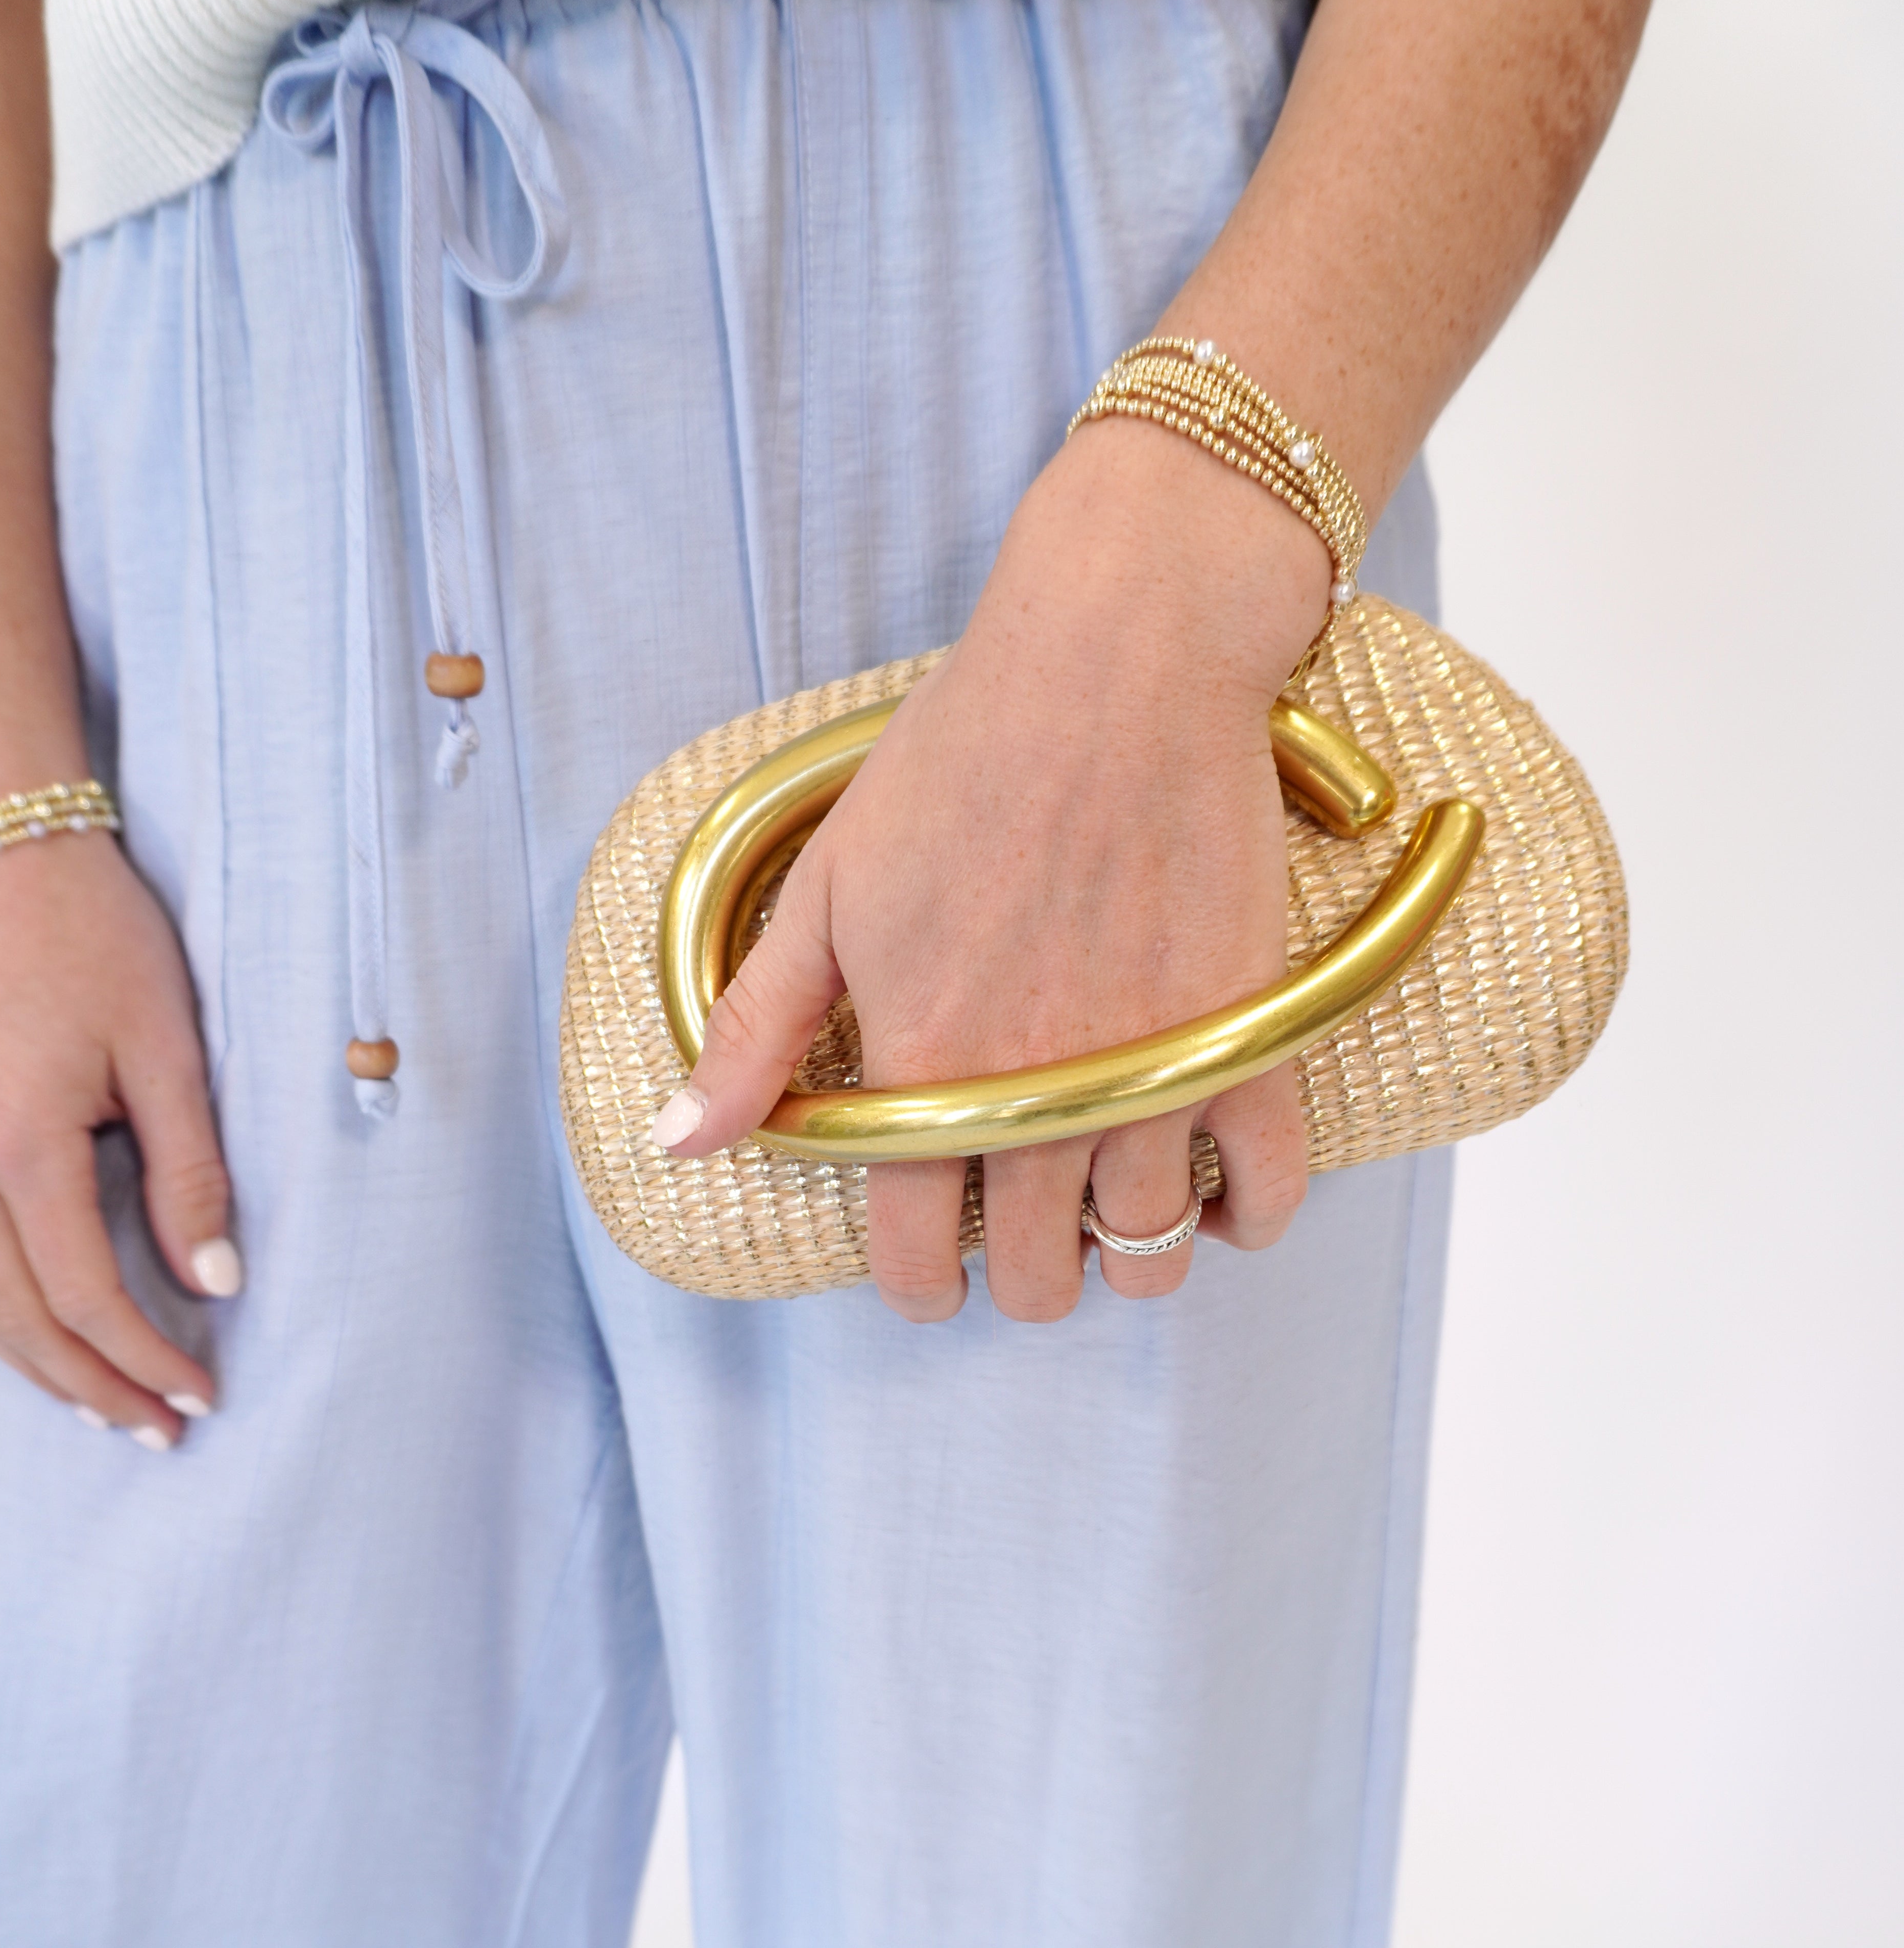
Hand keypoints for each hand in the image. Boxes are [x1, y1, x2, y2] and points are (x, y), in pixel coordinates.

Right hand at [0, 830, 239, 1438]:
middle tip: (163, 1429)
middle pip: (20, 1320)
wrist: (0, 856)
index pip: (84, 1296)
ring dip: (38, 1368)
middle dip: (95, 1386)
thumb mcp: (168, 1050)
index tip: (200, 1394)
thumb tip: (216, 1280)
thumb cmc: (94, 938)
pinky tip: (34, 1341)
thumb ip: (190, 1172)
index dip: (144, 1357)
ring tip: (106, 1408)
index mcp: (20, 1143)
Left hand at [657, 422, 1330, 1322]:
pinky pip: (1267, 1184)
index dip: (919, 1286)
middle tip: (1021, 1230)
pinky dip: (1246, 1216)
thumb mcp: (826, 888)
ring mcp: (1156, 1074)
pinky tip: (1215, 1200)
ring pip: (1149, 1250)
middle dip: (1025, 1276)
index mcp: (931, 1069)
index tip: (929, 1275)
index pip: (917, 1254)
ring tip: (1109, 1211)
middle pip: (1044, 1275)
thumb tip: (680, 1142)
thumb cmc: (961, 755)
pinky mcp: (1249, 1035)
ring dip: (1125, 1255)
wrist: (1119, 660)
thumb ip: (754, 1030)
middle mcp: (1043, 1097)